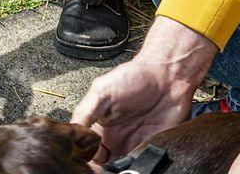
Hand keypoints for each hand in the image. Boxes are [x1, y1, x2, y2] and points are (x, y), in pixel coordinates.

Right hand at [71, 17, 216, 159]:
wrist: (168, 75)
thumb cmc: (136, 76)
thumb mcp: (102, 91)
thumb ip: (85, 112)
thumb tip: (70, 132)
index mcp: (99, 128)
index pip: (86, 153)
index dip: (85, 160)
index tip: (87, 161)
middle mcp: (116, 140)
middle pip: (104, 165)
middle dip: (103, 168)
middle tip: (104, 166)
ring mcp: (135, 146)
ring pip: (123, 168)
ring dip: (120, 168)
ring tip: (120, 164)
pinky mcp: (154, 148)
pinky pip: (145, 165)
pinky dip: (141, 167)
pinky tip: (136, 161)